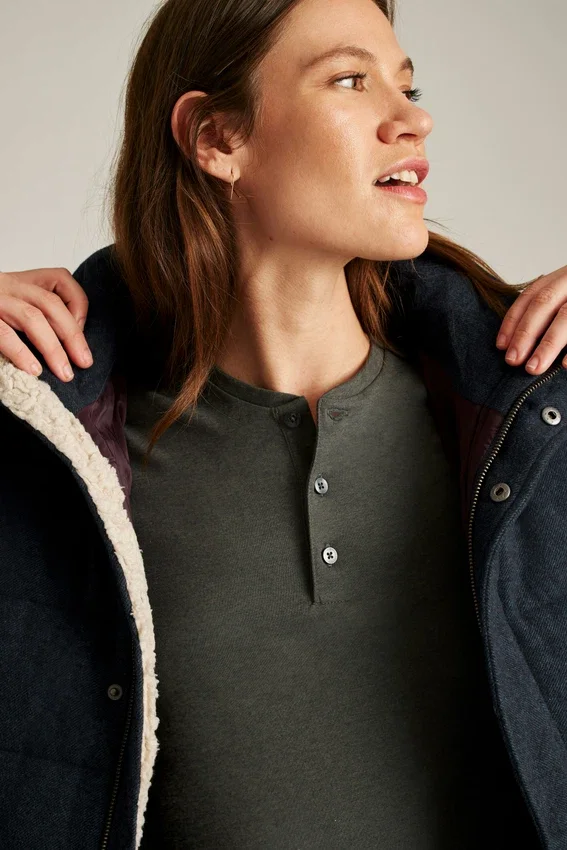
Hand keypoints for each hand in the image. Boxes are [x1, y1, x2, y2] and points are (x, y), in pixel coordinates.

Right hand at [0, 267, 91, 381]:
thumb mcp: (11, 307)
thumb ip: (35, 316)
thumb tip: (70, 346)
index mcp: (18, 280)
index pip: (59, 278)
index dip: (78, 304)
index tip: (82, 331)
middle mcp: (5, 284)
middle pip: (50, 304)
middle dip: (73, 336)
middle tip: (84, 363)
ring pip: (31, 317)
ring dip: (53, 348)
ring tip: (64, 373)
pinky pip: (1, 333)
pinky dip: (20, 352)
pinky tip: (32, 370)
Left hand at [496, 266, 566, 374]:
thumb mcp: (564, 297)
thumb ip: (548, 311)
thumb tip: (515, 344)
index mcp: (564, 276)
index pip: (532, 295)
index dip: (513, 320)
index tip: (501, 346)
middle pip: (546, 302)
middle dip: (526, 333)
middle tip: (512, 361)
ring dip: (549, 344)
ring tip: (533, 368)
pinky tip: (565, 365)